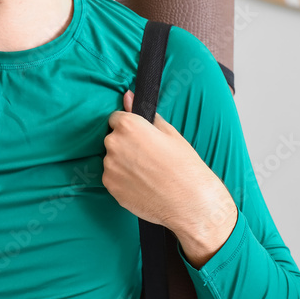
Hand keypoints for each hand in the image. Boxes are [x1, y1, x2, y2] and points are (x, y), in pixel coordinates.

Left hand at [102, 90, 236, 259]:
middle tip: (147, 157)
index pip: (116, 118)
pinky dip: (122, 180)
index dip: (129, 127)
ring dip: (122, 163)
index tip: (140, 138)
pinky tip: (141, 184)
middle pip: (112, 139)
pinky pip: (112, 177)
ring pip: (111, 159)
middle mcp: (114, 144)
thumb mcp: (169, 133)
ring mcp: (109, 166)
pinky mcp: (110, 186)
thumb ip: (143, 114)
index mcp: (128, 126)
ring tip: (146, 173)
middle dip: (125, 145)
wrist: (190, 201)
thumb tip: (127, 96)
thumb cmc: (184, 165)